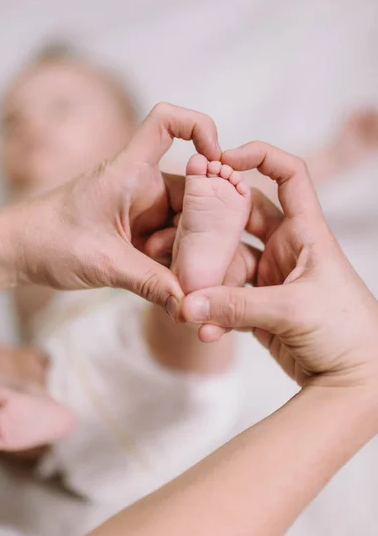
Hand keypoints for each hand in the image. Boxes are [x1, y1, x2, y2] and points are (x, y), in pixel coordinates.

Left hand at [1, 103, 220, 308]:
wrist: (22, 252)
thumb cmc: (50, 240)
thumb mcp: (103, 262)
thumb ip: (149, 283)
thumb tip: (188, 304)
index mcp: (129, 171)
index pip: (166, 122)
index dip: (198, 127)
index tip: (215, 159)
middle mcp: (142, 185)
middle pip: (194, 188)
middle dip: (207, 223)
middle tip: (208, 260)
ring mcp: (144, 210)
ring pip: (188, 221)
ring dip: (192, 249)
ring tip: (189, 280)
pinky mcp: (142, 231)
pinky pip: (174, 240)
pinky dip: (179, 260)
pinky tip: (179, 285)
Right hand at [182, 141, 377, 387]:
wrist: (355, 379)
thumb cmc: (347, 331)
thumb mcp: (293, 310)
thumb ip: (236, 306)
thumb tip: (188, 304)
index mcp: (307, 232)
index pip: (289, 175)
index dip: (259, 156)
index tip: (223, 160)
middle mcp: (288, 248)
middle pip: (243, 219)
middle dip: (212, 224)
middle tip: (179, 234)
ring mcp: (273, 277)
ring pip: (230, 263)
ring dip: (208, 280)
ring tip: (188, 298)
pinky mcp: (262, 307)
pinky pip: (229, 300)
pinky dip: (214, 313)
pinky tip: (203, 329)